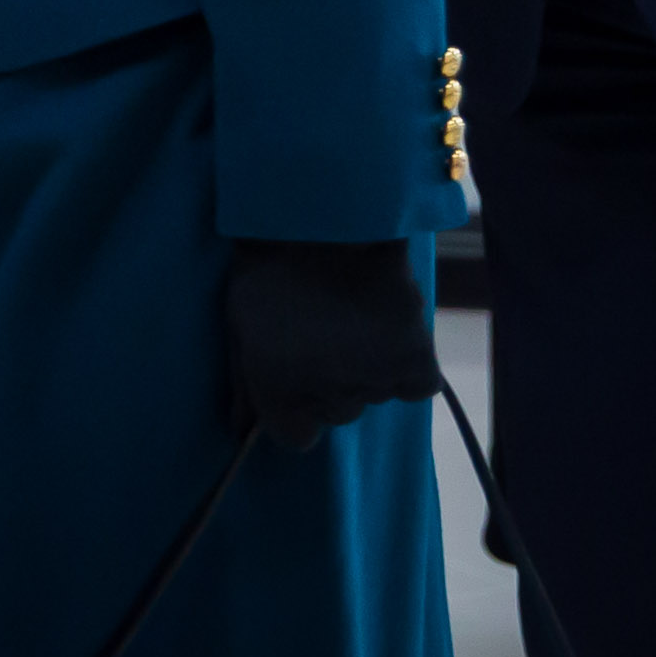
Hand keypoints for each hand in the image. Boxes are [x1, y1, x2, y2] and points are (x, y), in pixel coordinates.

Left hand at [221, 237, 439, 449]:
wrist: (325, 218)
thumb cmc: (269, 265)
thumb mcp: (238, 322)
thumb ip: (243, 383)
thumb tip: (241, 432)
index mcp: (279, 392)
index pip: (296, 438)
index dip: (296, 409)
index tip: (296, 377)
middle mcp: (327, 397)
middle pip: (337, 412)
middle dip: (331, 380)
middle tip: (326, 331)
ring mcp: (372, 382)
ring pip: (376, 394)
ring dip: (369, 367)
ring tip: (355, 316)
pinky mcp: (415, 361)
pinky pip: (417, 385)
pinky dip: (408, 366)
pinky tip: (390, 331)